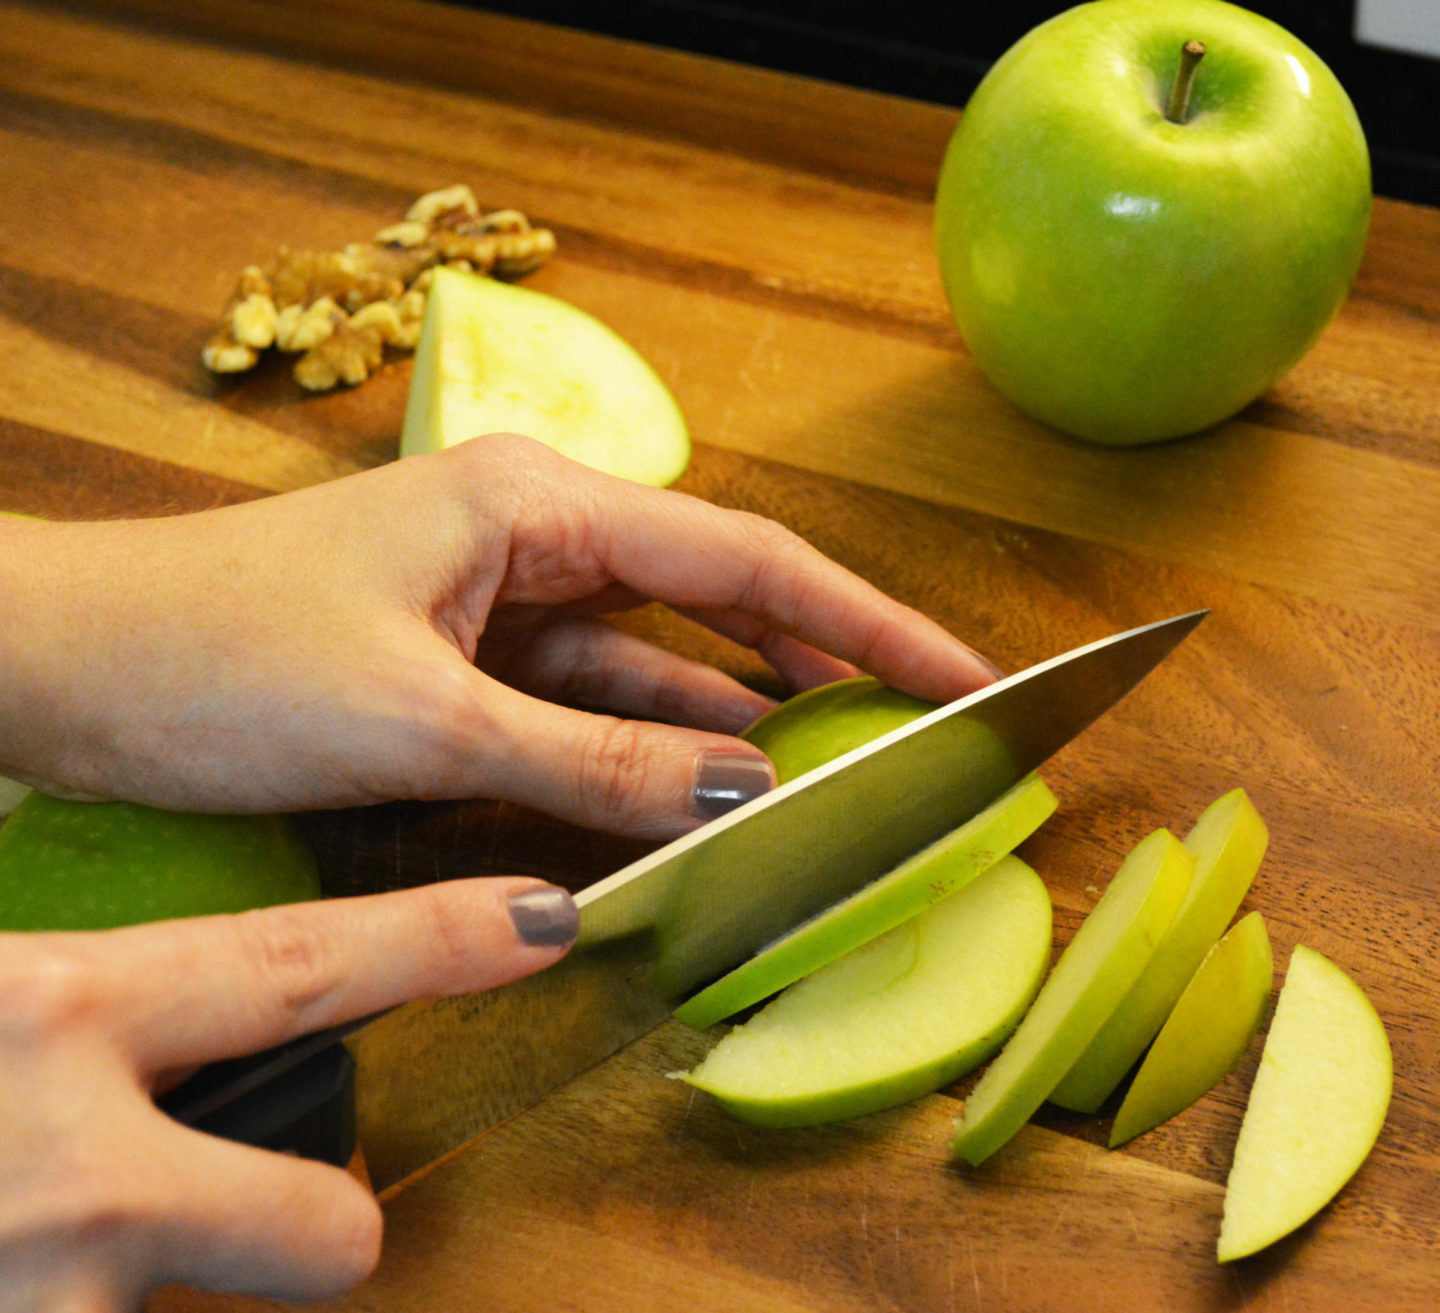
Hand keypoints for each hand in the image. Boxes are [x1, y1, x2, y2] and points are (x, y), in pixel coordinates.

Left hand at [0, 434, 998, 838]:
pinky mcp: (466, 664)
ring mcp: (501, 604)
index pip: (746, 559)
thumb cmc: (215, 658)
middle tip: (930, 730)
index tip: (963, 674)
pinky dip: (645, 755)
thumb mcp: (423, 721)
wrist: (62, 669)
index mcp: (535, 504)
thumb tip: (743, 791)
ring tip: (842, 777)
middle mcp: (534, 538)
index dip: (868, 621)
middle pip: (719, 602)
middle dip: (824, 665)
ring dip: (734, 724)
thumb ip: (592, 763)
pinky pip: (588, 710)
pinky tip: (708, 794)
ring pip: (655, 668)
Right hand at [0, 876, 577, 1309]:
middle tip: (217, 1211)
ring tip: (54, 1259)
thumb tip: (140, 1026)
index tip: (542, 920)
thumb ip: (82, 1024)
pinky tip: (41, 1284)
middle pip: (327, 1224)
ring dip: (155, 1292)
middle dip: (323, 1232)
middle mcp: (78, 1163)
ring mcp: (58, 1291)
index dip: (435, 943)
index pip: (297, 966)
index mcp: (57, 1010)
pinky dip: (93, 1312)